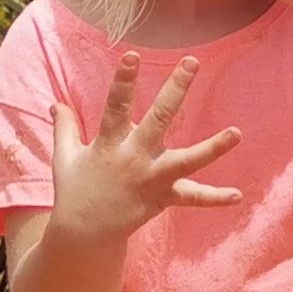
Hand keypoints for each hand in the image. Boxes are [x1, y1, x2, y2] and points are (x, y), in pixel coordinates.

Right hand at [48, 52, 245, 245]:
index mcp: (108, 143)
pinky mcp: (162, 198)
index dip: (123, 81)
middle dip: (175, 90)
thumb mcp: (65, 158)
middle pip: (158, 120)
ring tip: (237, 133)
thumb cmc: (74, 192)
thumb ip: (64, 128)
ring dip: (212, 148)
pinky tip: (237, 195)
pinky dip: (214, 198)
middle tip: (192, 62)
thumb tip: (55, 103)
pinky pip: (192, 198)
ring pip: (186, 161)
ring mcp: (151, 178)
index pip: (115, 106)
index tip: (133, 55)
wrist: (83, 235)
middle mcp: (133, 158)